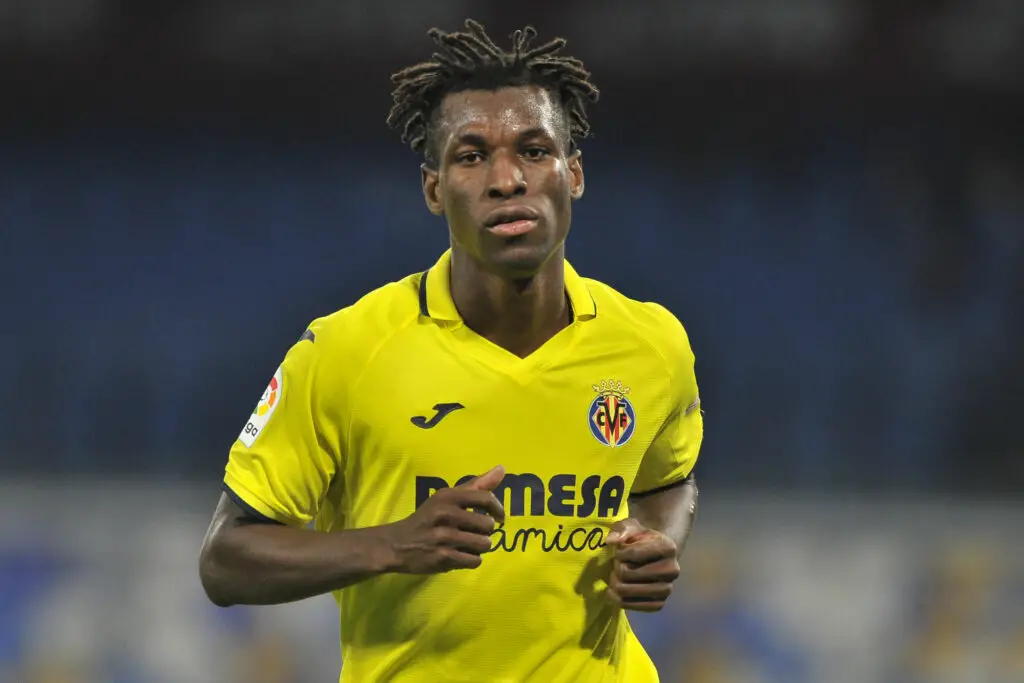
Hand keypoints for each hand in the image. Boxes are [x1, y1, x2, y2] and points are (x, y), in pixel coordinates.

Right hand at [385, 465, 505, 573]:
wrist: (397, 544)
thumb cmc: (427, 518)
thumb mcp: (446, 497)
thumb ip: (476, 485)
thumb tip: (501, 469)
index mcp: (447, 496)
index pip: (485, 498)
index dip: (498, 508)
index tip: (499, 517)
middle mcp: (445, 514)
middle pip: (488, 525)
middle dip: (485, 531)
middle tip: (473, 532)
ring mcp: (444, 537)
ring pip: (484, 544)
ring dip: (479, 547)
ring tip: (467, 544)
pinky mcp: (443, 557)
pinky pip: (474, 561)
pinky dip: (471, 560)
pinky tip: (460, 555)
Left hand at [604, 518, 679, 611]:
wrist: (655, 556)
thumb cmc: (640, 539)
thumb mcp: (630, 526)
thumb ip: (621, 529)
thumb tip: (611, 541)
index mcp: (668, 547)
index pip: (633, 552)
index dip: (619, 552)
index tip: (619, 551)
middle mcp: (672, 570)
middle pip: (628, 573)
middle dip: (617, 568)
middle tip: (617, 564)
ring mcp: (667, 589)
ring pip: (627, 591)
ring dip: (616, 583)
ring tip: (616, 576)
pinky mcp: (660, 604)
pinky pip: (633, 607)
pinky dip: (619, 600)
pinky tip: (614, 592)